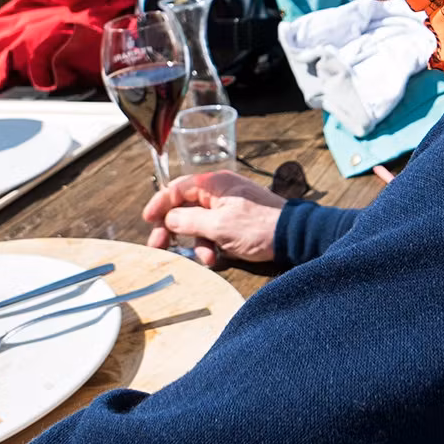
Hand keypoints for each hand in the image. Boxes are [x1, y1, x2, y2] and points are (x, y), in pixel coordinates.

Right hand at [142, 171, 285, 266]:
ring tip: (206, 259)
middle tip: (160, 246)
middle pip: (185, 206)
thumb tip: (169, 219)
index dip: (160, 204)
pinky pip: (214, 230)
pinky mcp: (237, 221)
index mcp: (213, 184)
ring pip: (200, 222)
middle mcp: (219, 191)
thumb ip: (189, 221)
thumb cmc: (258, 228)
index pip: (177, 188)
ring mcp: (228, 206)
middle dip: (173, 228)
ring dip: (197, 242)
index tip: (148, 220)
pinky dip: (211, 244)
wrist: (295, 237)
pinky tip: (217, 257)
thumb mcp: (218, 227)